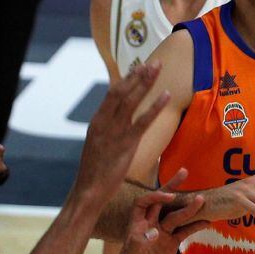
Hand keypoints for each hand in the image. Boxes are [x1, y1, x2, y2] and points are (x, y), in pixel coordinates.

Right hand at [75, 63, 169, 202]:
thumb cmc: (96, 169)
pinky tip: (166, 95)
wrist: (89, 191)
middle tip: (154, 62)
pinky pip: (143, 121)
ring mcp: (114, 132)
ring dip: (146, 83)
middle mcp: (104, 122)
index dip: (128, 78)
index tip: (140, 66)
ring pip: (132, 101)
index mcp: (97, 121)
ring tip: (159, 69)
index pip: (113, 92)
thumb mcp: (99, 143)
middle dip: (139, 75)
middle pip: (123, 91)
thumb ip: (108, 127)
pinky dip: (155, 106)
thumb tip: (119, 115)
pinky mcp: (126, 144)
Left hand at [112, 188, 209, 253]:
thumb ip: (140, 245)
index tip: (170, 197)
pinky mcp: (171, 246)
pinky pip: (185, 231)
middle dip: (173, 187)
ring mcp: (162, 235)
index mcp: (136, 227)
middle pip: (162, 203)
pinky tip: (207, 221)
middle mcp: (149, 227)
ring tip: (203, 200)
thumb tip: (155, 231)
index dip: (155, 196)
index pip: (144, 203)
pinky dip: (195, 225)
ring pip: (177, 216)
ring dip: (189, 208)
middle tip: (185, 173)